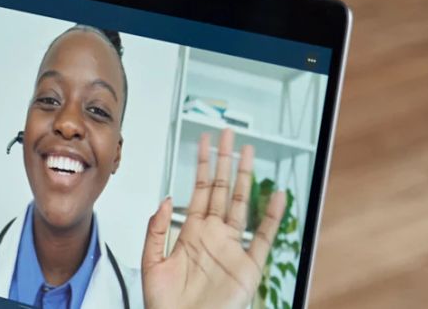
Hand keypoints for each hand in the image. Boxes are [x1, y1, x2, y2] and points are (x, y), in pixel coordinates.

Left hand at [141, 129, 286, 308]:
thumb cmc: (165, 303)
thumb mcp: (151, 262)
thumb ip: (156, 229)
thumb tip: (165, 199)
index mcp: (191, 232)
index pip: (200, 190)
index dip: (203, 166)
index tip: (205, 143)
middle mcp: (213, 235)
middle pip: (223, 190)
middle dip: (225, 161)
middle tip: (229, 135)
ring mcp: (232, 248)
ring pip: (242, 205)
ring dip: (246, 178)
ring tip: (249, 153)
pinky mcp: (248, 266)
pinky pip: (263, 237)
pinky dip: (272, 217)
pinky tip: (277, 196)